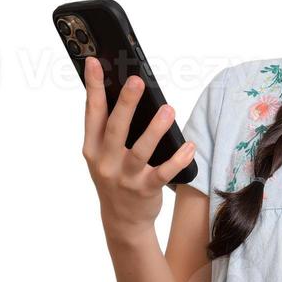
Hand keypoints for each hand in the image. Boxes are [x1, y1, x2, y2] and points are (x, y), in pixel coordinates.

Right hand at [81, 56, 195, 234]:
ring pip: (140, 151)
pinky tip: (189, 146)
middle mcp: (105, 162)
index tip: (94, 62)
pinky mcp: (145, 190)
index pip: (92, 113)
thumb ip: (108, 129)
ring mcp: (124, 178)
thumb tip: (123, 90)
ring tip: (168, 109)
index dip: (92, 87)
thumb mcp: (103, 155)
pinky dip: (177, 159)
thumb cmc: (115, 177)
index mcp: (92, 148)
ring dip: (155, 129)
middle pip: (115, 129)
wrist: (122, 220)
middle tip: (136, 81)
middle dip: (125, 104)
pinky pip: (163, 173)